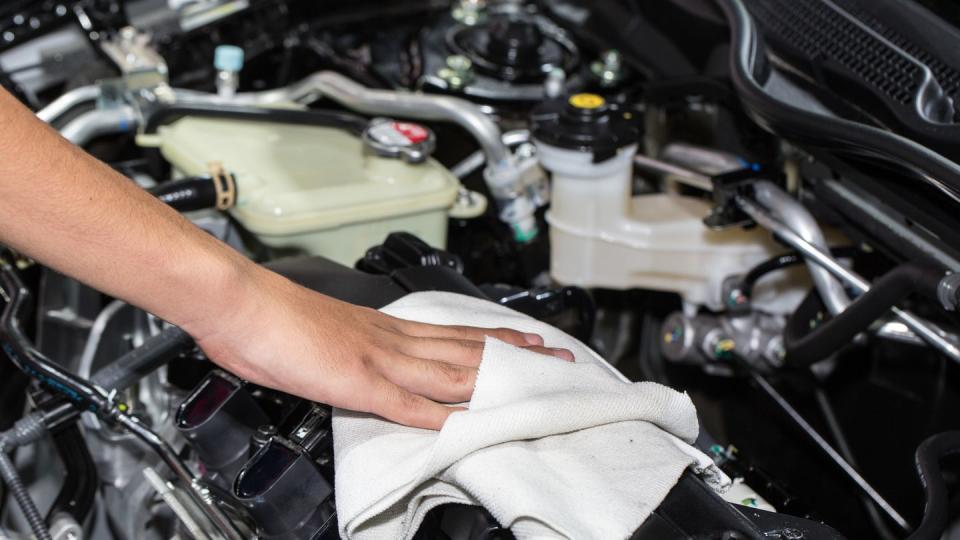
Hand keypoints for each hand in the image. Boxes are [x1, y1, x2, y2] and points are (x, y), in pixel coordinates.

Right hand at [190, 267, 573, 429]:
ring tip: (534, 380)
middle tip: (555, 358)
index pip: (451, 335)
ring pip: (450, 370)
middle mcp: (390, 339)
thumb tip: (367, 367)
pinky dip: (438, 414)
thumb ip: (354, 353)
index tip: (524, 344)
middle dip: (515, 357)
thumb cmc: (274, 316)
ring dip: (496, 378)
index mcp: (383, 329)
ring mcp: (377, 359)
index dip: (493, 342)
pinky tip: (464, 422)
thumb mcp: (325, 336)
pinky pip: (406, 403)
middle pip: (465, 349)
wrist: (240, 301)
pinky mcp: (356, 381)